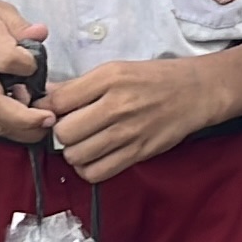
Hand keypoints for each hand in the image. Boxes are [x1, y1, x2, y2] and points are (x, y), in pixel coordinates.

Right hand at [0, 0, 53, 142]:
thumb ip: (19, 24)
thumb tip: (41, 34)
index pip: (7, 59)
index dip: (28, 66)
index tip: (36, 64)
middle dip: (25, 118)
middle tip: (48, 119)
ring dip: (17, 129)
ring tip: (40, 127)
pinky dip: (4, 126)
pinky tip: (22, 123)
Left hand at [44, 58, 231, 182]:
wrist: (195, 92)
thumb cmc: (154, 79)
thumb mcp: (116, 69)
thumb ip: (80, 85)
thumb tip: (46, 97)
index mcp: (109, 79)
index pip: (58, 101)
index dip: (48, 109)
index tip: (51, 112)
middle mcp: (117, 106)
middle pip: (64, 132)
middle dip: (60, 133)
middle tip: (70, 128)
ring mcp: (128, 132)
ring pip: (77, 155)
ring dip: (74, 152)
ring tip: (82, 143)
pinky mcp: (138, 153)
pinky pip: (98, 172)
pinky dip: (88, 169)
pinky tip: (94, 157)